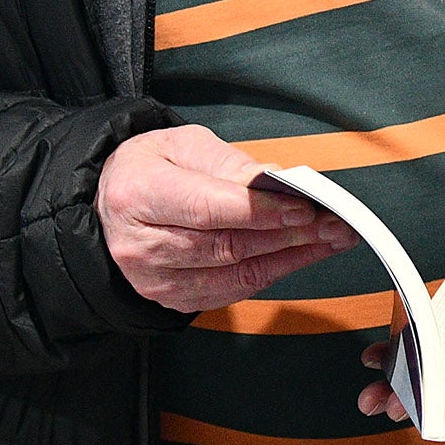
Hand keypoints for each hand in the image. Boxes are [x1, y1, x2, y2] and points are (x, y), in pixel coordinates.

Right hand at [96, 124, 355, 313]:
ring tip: (330, 238)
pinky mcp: (172, 299)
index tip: (305, 207)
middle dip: (289, 235)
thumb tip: (275, 183)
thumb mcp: (181, 145)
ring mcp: (155, 279)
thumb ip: (228, 164)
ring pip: (235, 274)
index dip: (261, 211)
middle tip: (334, 223)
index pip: (208, 208)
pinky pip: (232, 291)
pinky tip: (302, 255)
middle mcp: (141, 244)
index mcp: (137, 194)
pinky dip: (273, 273)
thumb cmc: (148, 170)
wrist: (110, 207)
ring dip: (291, 257)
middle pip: (227, 246)